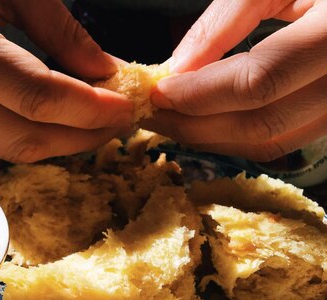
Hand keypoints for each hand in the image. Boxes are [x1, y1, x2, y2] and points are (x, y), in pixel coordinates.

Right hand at [0, 0, 132, 162]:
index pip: (35, 96)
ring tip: (97, 123)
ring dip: (60, 142)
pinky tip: (60, 122)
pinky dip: (33, 136)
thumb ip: (63, 32)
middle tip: (122, 120)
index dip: (88, 109)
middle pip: (23, 135)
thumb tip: (107, 76)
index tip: (129, 105)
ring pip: (9, 149)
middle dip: (81, 135)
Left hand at [144, 0, 326, 161]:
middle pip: (261, 125)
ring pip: (271, 142)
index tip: (158, 90)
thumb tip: (178, 67)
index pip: (258, 82)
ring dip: (212, 136)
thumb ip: (227, 20)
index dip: (200, 93)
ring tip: (172, 117)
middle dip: (195, 124)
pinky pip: (283, 139)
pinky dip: (238, 134)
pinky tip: (209, 117)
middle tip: (152, 112)